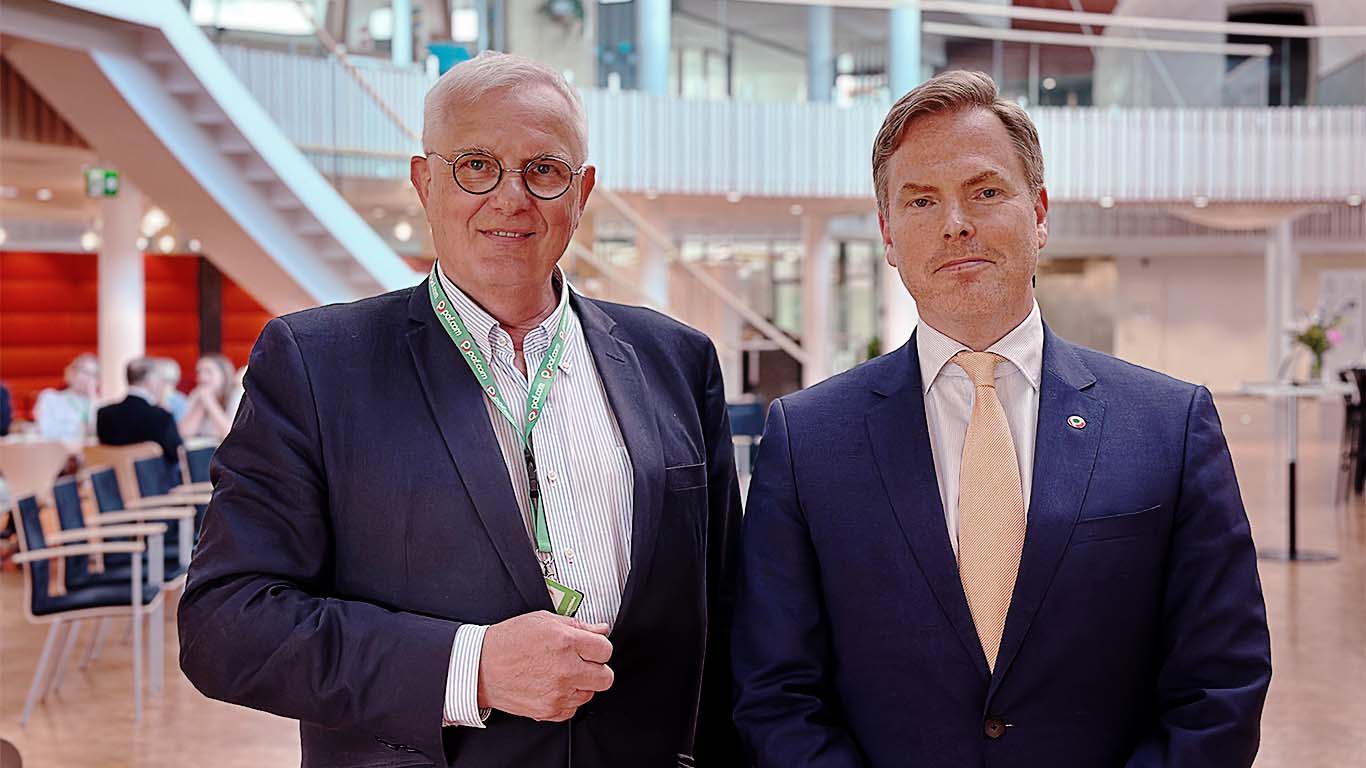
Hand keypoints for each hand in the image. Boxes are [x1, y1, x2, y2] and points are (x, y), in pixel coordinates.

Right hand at [476, 611, 613, 721]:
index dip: (598, 648)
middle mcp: (565, 669)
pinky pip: (573, 709)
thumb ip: (578, 625)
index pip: (606, 650)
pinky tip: (553, 686)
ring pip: (590, 693)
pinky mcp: (549, 710)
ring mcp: (558, 693)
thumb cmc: (508, 641)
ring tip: (561, 673)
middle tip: (582, 663)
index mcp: (566, 641)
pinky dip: (567, 699)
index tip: (590, 648)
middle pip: (605, 676)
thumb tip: (601, 629)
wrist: (480, 667)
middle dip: (596, 668)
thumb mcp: (543, 620)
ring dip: (581, 684)